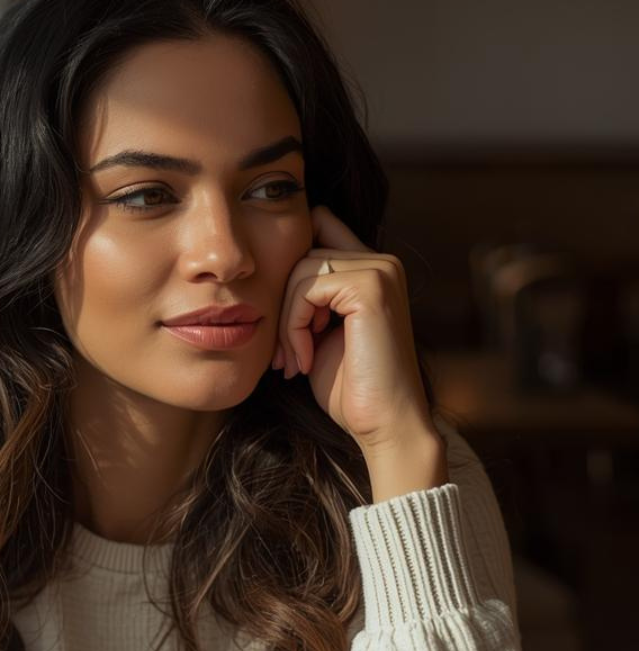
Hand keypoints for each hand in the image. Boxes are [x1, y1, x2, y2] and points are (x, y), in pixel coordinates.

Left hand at [271, 205, 436, 454]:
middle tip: (284, 356)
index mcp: (373, 270)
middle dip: (283, 306)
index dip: (290, 262)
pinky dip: (294, 327)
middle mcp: (383, 263)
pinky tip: (305, 361)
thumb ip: (306, 299)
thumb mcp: (318, 334)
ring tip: (294, 362)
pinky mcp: (371, 287)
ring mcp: (381, 271)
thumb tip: (266, 271)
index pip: (319, 226)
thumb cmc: (350, 388)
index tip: (283, 322)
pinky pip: (308, 289)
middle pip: (303, 254)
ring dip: (286, 322)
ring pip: (302, 271)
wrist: (384, 424)